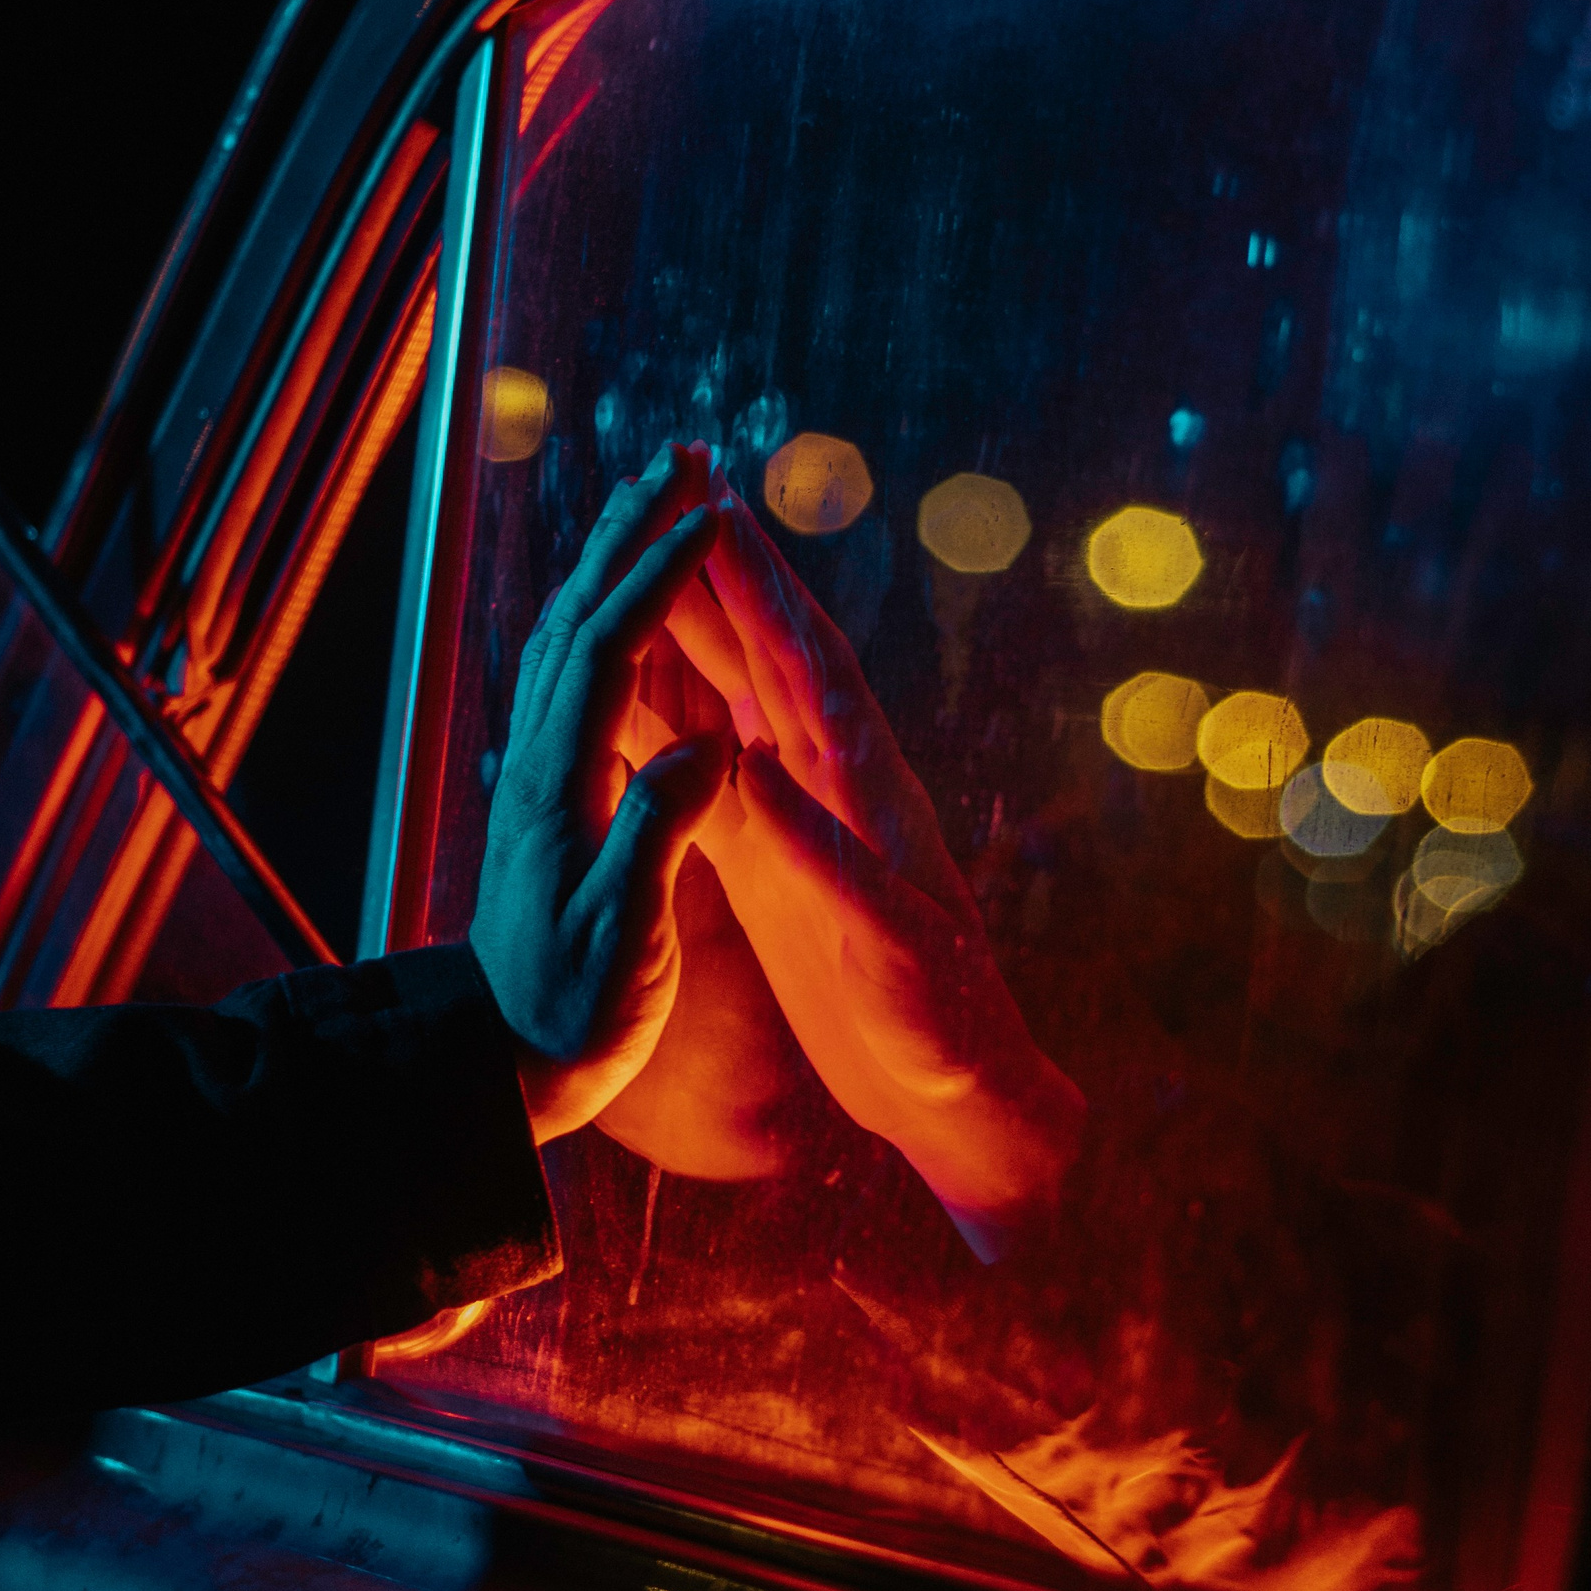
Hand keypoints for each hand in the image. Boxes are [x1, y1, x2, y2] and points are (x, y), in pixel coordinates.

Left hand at [470, 443, 730, 1143]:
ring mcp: (538, 773)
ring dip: (613, 556)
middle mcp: (539, 762)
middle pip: (578, 615)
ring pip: (569, 634)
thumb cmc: (574, 1015)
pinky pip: (575, 674)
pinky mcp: (549, 792)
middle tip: (683, 459)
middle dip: (629, 528)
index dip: (659, 576)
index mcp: (562, 787)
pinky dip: (606, 612)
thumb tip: (706, 748)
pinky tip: (629, 603)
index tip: (711, 518)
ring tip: (662, 500)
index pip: (611, 650)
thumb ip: (659, 837)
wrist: (502, 1063)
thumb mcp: (625, 939)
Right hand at [665, 486, 1083, 1253]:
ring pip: (739, 706)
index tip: (717, 510)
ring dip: (697, 636)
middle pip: (770, 660)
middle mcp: (838, 790)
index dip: (764, 589)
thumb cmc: (941, 1028)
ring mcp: (806, 823)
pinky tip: (634, 701)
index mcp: (870, 793)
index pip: (808, 667)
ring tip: (646, 566)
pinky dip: (675, 731)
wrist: (956, 1095)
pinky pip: (715, 779)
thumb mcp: (885, 944)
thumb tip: (747, 768)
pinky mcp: (779, 870)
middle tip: (673, 495)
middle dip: (724, 578)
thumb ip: (818, 858)